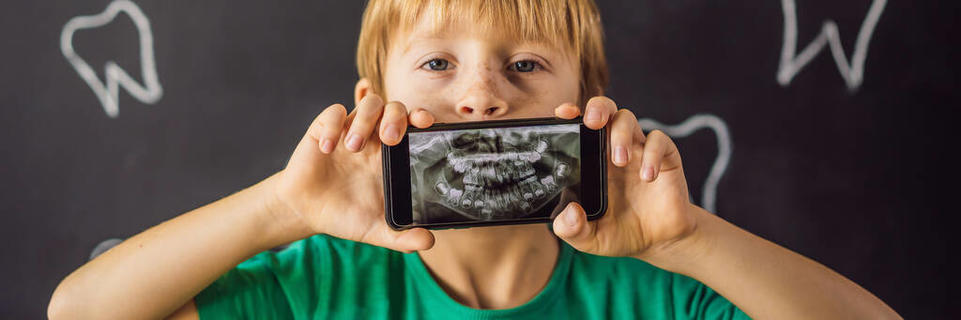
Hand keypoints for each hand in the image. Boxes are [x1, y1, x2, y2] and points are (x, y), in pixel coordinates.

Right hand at [272, 94, 435, 251]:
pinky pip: (334, 112)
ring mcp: (351, 131)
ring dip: (365, 120)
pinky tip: (328, 149)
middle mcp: (375, 138)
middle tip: (390, 139)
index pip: (414, 126)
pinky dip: (334, 126)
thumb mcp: (376, 230)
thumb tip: (428, 242)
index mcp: (392, 156)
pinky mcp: (325, 129)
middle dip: (396, 117)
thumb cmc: (345, 215)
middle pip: (395, 107)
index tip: (426, 123)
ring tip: (354, 148)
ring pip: (369, 103)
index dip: (422, 118)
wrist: (307, 212)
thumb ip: (402, 237)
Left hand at [551, 97, 698, 261]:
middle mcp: (612, 149)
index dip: (570, 115)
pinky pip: (659, 141)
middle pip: (604, 111)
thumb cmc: (620, 233)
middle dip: (597, 108)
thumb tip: (568, 213)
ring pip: (628, 119)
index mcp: (590, 161)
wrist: (659, 242)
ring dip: (621, 134)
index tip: (563, 113)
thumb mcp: (589, 238)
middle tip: (592, 122)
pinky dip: (652, 154)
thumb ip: (571, 230)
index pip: (578, 128)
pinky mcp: (665, 158)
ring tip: (619, 161)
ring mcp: (638, 151)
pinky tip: (648, 176)